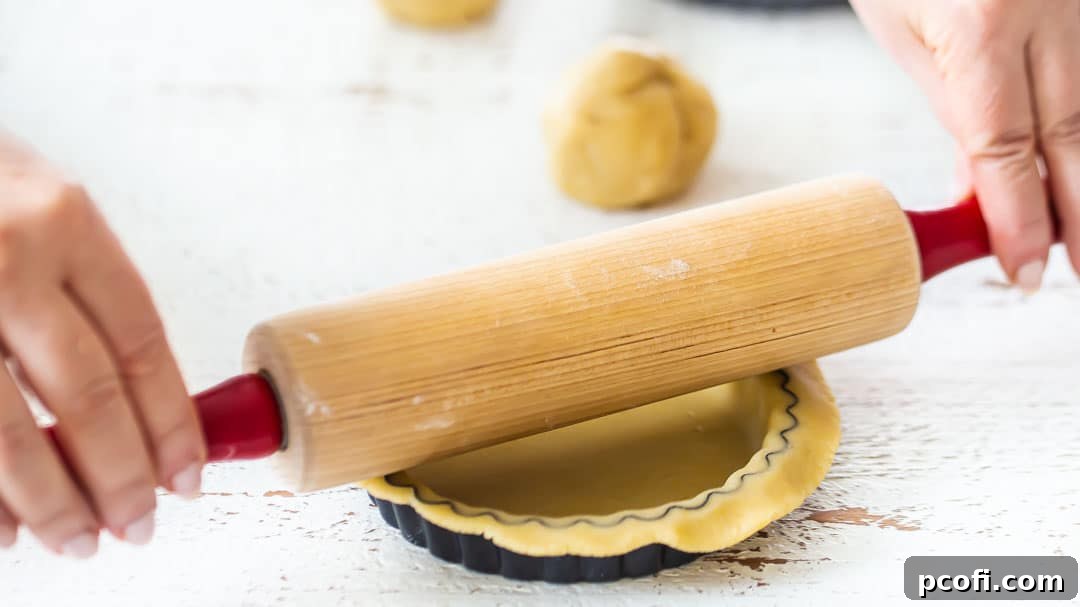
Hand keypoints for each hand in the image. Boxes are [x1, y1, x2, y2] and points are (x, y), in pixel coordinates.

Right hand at [0, 131, 204, 556]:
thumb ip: (77, 285)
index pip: (140, 341)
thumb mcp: (32, 202)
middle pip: (87, 394)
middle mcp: (7, 255)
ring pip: (11, 431)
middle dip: (120, 475)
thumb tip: (133, 406)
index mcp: (63, 220)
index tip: (187, 473)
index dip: (170, 420)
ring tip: (79, 540)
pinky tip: (6, 524)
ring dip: (51, 500)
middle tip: (138, 524)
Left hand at [852, 0, 1079, 290]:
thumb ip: (954, 108)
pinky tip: (1074, 159)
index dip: (1018, 218)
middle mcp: (1052, 7)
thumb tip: (985, 184)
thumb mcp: (904, 34)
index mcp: (983, 26)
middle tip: (1073, 267)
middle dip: (1075, 211)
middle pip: (1073, 134)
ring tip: (1077, 227)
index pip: (1007, 149)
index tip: (1024, 269)